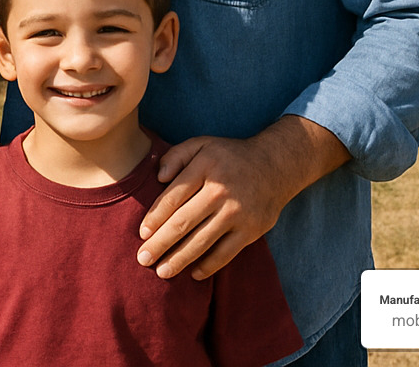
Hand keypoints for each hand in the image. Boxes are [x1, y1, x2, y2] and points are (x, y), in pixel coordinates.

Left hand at [136, 116, 348, 279]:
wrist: (276, 165)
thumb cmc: (229, 157)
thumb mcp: (202, 144)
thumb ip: (176, 156)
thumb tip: (157, 177)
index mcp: (204, 167)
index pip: (172, 196)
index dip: (155, 218)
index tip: (142, 234)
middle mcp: (220, 191)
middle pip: (183, 222)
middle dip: (160, 243)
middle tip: (143, 259)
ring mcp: (237, 212)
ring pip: (202, 241)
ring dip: (179, 259)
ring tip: (162, 272)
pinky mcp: (252, 230)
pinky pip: (226, 253)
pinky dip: (209, 266)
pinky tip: (193, 274)